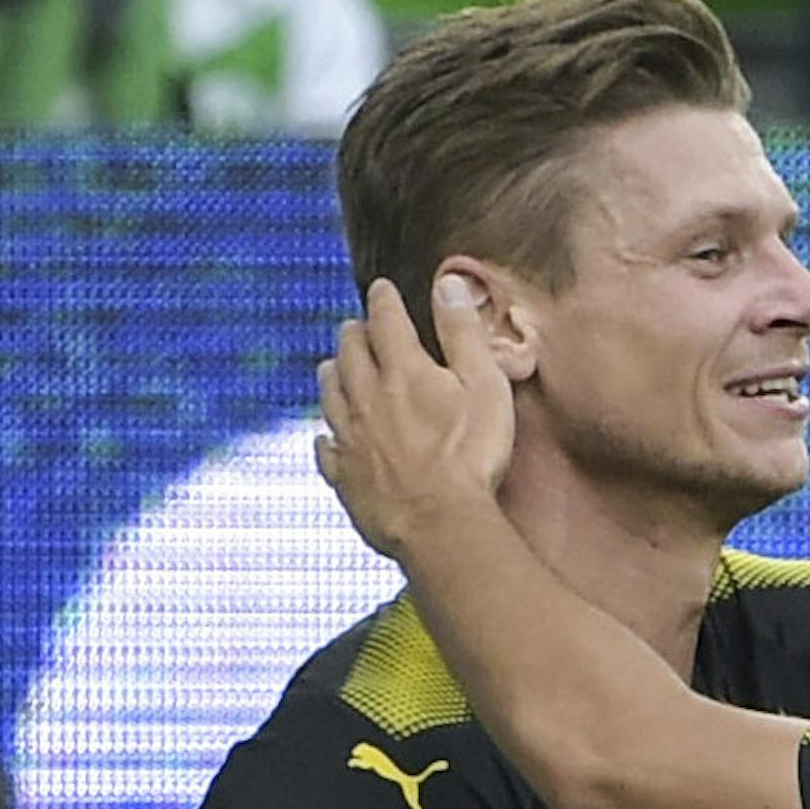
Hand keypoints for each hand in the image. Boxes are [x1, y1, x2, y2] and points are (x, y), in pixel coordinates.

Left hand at [314, 275, 514, 561]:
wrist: (440, 524)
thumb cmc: (471, 457)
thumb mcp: (485, 386)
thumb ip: (464, 334)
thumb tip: (449, 284)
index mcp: (403, 371)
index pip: (387, 321)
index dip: (384, 300)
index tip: (381, 289)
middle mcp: (368, 398)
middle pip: (350, 354)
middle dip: (353, 335)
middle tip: (355, 327)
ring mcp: (352, 440)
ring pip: (331, 396)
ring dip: (332, 376)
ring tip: (332, 366)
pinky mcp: (347, 478)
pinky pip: (327, 452)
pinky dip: (325, 439)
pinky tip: (325, 438)